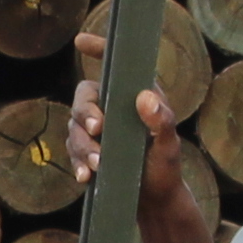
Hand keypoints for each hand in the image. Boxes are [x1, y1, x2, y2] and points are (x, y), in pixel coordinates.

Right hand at [66, 36, 188, 217]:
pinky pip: (73, 152)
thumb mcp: (169, 146)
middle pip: (83, 98)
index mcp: (133, 97)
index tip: (81, 41)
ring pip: (75, 128)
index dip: (97, 49)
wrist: (154, 201)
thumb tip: (145, 98)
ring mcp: (96, 131)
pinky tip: (85, 177)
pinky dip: (78, 163)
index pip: (113, 67)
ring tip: (98, 165)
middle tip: (98, 129)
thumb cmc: (166, 168)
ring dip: (84, 146)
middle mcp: (111, 108)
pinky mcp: (87, 152)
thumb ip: (162, 122)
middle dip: (86, 113)